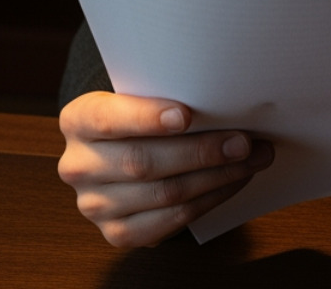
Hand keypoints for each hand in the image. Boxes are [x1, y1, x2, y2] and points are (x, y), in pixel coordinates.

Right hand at [57, 91, 273, 246]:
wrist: (123, 152)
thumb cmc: (143, 116)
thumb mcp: (142, 97)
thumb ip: (168, 97)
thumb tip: (228, 101)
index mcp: (78, 120)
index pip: (108, 120)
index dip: (147, 118)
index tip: (187, 115)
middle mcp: (79, 165)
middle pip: (144, 162)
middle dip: (202, 152)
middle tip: (244, 141)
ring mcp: (94, 204)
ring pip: (165, 193)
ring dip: (217, 177)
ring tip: (252, 159)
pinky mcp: (118, 233)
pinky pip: (172, 219)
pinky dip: (210, 199)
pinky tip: (233, 181)